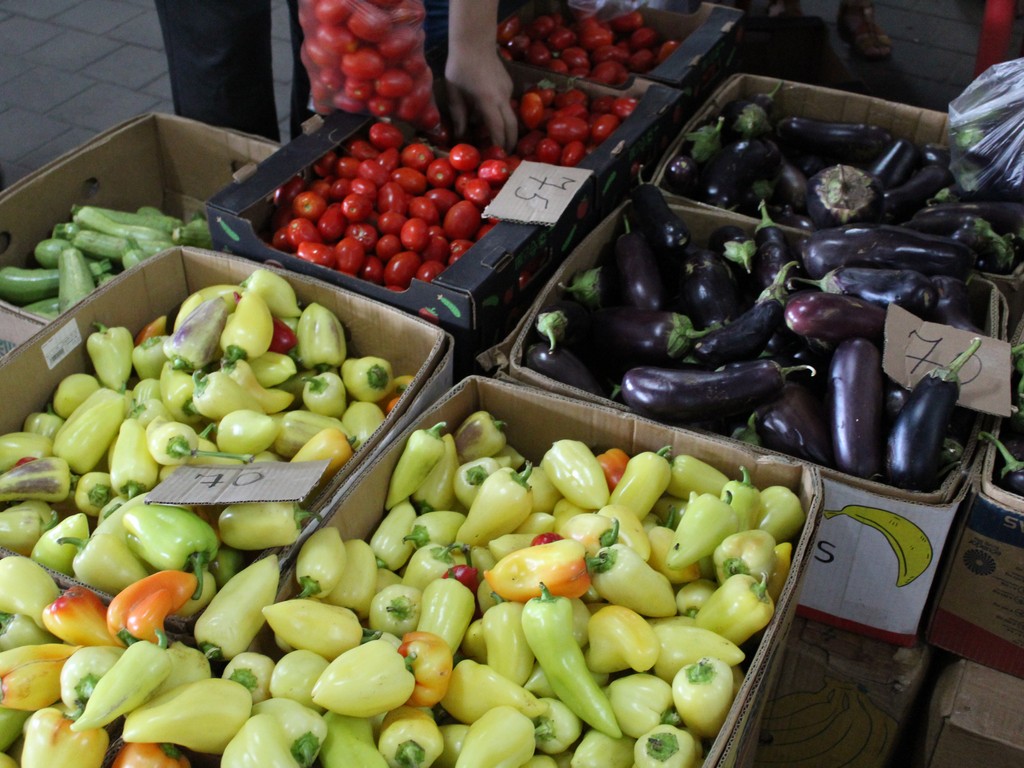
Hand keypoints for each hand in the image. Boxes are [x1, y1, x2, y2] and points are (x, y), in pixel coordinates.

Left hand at [444, 0, 518, 151]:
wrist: (474, 41)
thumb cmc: (459, 66)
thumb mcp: (454, 92)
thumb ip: (459, 114)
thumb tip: (461, 135)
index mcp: (488, 99)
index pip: (498, 128)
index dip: (499, 144)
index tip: (498, 156)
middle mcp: (502, 97)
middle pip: (512, 125)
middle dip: (510, 142)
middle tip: (505, 155)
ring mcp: (507, 90)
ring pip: (510, 116)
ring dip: (506, 129)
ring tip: (497, 140)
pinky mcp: (508, 85)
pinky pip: (506, 105)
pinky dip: (501, 115)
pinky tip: (489, 115)